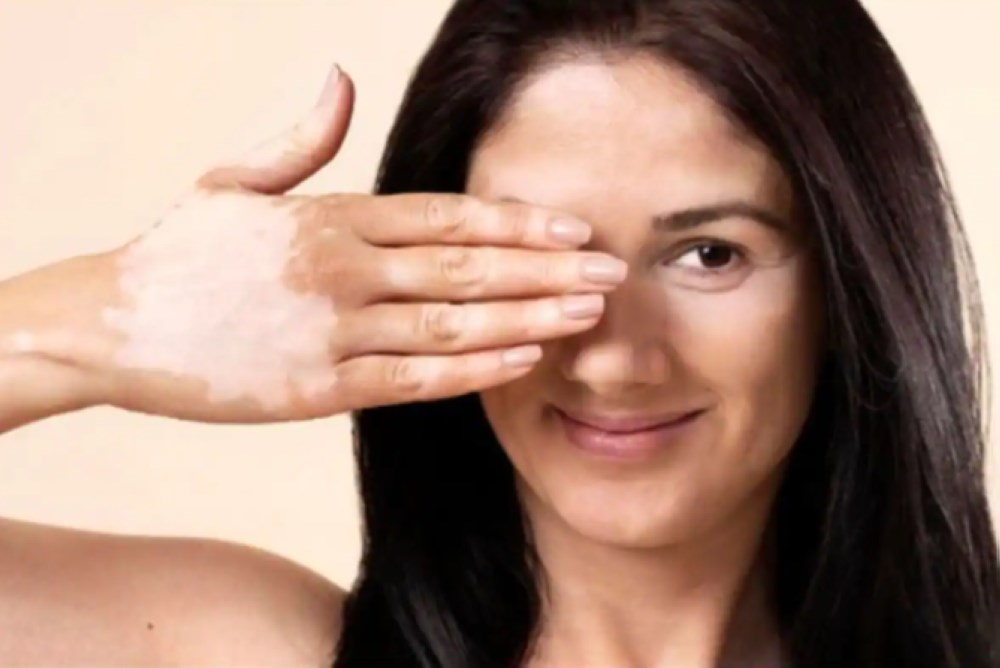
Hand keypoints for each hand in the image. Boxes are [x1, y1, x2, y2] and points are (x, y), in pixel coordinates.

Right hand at [91, 65, 626, 422]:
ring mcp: (332, 332)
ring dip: (528, 318)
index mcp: (330, 217)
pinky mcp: (317, 390)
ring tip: (587, 317)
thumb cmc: (177, 254)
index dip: (515, 221)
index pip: (445, 215)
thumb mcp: (232, 180)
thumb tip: (339, 75)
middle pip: (465, 266)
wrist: (107, 325)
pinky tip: (523, 360)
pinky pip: (412, 379)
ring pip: (451, 323)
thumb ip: (301, 137)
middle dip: (545, 270)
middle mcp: (342, 270)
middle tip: (612, 274)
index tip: (574, 228)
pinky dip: (472, 370)